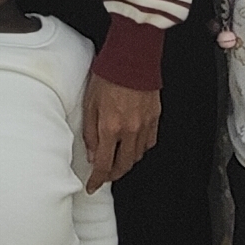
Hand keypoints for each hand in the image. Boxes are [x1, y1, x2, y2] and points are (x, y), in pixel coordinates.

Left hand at [82, 73, 160, 188]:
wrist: (132, 58)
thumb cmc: (109, 75)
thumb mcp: (89, 103)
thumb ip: (90, 132)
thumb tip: (92, 154)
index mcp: (110, 127)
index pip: (103, 164)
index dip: (97, 180)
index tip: (93, 186)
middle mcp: (129, 130)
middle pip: (123, 165)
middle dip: (112, 175)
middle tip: (105, 175)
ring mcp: (144, 125)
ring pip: (137, 156)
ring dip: (126, 162)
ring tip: (117, 159)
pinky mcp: (155, 118)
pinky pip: (149, 142)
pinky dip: (140, 148)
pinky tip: (133, 144)